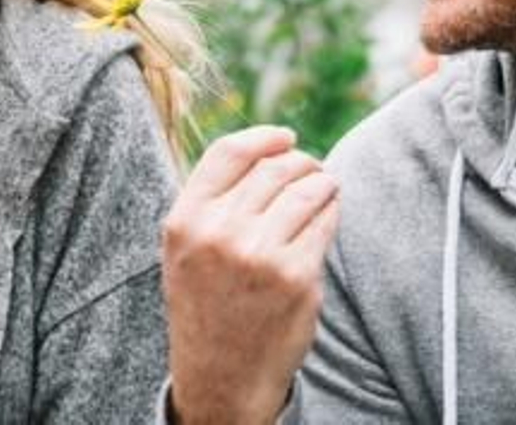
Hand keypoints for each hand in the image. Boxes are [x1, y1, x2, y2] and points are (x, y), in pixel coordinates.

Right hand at [162, 126, 339, 424]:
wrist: (221, 377)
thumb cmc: (207, 304)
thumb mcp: (186, 249)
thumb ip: (214, 201)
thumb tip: (269, 147)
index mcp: (184, 221)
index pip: (229, 152)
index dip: (264, 137)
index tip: (286, 137)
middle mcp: (218, 233)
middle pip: (273, 168)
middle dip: (301, 161)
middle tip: (313, 169)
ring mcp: (260, 254)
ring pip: (306, 189)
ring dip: (322, 181)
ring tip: (325, 187)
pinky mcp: (297, 276)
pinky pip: (324, 222)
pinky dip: (331, 211)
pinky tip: (327, 215)